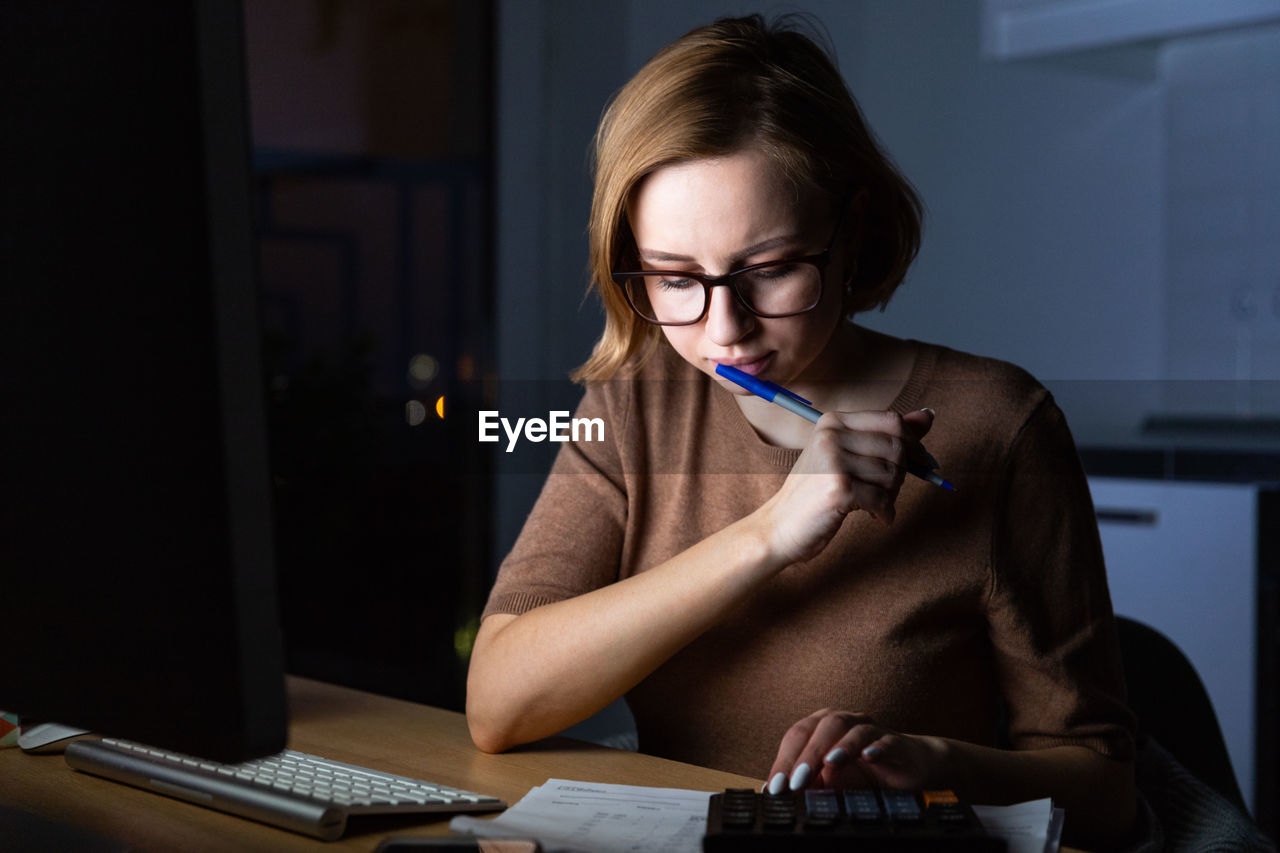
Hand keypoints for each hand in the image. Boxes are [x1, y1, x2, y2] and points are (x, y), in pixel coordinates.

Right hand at [759, 408, 933, 563]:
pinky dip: (885, 512)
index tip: (918, 461)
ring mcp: (833, 461)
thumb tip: (928, 416)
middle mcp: (831, 435)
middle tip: (886, 491)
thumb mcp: (847, 455)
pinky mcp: (839, 488)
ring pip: (892, 475)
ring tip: (874, 504)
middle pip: (896, 448)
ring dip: (891, 496)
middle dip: (901, 474)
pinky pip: (883, 498)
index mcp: (833, 421)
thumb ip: (886, 435)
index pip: (892, 420)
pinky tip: (876, 517)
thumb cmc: (816, 491)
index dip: (914, 443)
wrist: (781, 526)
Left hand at [764, 709, 946, 793]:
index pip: (797, 736)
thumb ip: (807, 784)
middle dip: (806, 755)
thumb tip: (779, 794)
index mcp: (822, 727)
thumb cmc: (862, 774)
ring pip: (852, 728)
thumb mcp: (829, 783)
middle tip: (795, 781)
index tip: (775, 786)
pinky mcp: (895, 743)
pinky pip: (885, 741)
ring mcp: (871, 730)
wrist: (906, 769)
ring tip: (828, 764)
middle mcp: (845, 722)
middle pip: (822, 727)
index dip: (784, 760)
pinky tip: (867, 758)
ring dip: (839, 746)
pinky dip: (876, 748)